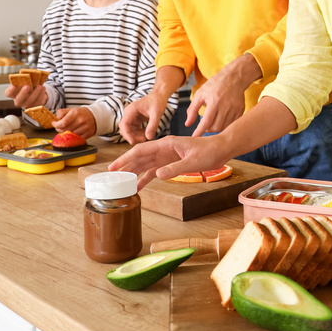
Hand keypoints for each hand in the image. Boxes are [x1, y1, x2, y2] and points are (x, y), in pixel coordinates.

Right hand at [5, 83, 47, 109]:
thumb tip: (29, 72)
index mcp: (13, 94)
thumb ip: (25, 79)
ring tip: (40, 86)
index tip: (13, 85)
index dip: (10, 90)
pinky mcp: (34, 107)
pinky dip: (41, 95)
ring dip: (36, 93)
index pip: (8, 94)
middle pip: (19, 100)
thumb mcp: (24, 83)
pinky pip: (38, 102)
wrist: (34, 94)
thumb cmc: (27, 86)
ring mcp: (26, 105)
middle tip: (27, 86)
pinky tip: (43, 89)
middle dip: (23, 93)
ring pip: (30, 101)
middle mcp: (18, 101)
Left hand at [53, 107, 95, 138]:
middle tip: (59, 126)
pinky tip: (73, 132)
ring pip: (69, 135)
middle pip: (65, 130)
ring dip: (66, 133)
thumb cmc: (81, 113)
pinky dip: (72, 136)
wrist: (96, 116)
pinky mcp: (87, 134)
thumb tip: (56, 118)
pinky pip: (75, 138)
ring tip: (67, 129)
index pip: (63, 123)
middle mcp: (80, 121)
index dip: (56, 125)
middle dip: (59, 129)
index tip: (54, 123)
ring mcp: (84, 128)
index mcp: (75, 113)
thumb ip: (61, 112)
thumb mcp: (71, 109)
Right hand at [109, 134, 232, 188]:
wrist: (220, 150)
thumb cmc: (209, 151)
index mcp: (166, 144)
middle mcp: (163, 149)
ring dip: (133, 172)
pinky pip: (155, 171)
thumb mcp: (192, 161)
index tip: (115, 167)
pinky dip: (146, 178)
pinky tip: (138, 186)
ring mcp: (166, 156)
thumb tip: (157, 175)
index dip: (126, 158)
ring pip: (145, 164)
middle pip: (139, 157)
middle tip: (111, 177)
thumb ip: (175, 168)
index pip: (141, 150)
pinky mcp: (171, 163)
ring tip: (120, 183)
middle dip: (125, 166)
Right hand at [119, 90, 171, 143]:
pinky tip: (146, 134)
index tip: (132, 142)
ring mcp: (131, 117)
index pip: (124, 124)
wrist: (159, 96)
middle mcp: (129, 114)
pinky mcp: (135, 120)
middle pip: (125, 129)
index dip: (127, 134)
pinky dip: (139, 133)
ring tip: (146, 137)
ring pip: (129, 130)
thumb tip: (148, 138)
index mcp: (131, 110)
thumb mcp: (157, 114)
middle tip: (143, 140)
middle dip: (132, 136)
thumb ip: (153, 125)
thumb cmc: (157, 102)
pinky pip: (134, 129)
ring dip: (136, 136)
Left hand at [186, 54, 259, 136]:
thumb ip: (192, 109)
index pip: (206, 121)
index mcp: (214, 101)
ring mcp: (235, 108)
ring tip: (213, 123)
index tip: (195, 137)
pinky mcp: (241, 110)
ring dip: (217, 128)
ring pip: (224, 127)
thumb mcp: (200, 94)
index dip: (200, 131)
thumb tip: (188, 124)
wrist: (234, 77)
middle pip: (216, 127)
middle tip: (205, 126)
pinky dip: (225, 125)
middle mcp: (226, 105)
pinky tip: (221, 120)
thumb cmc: (215, 84)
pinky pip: (232, 123)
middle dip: (208, 130)